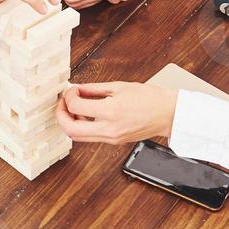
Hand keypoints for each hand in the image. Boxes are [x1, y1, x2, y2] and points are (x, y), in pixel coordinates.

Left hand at [56, 81, 177, 144]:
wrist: (168, 114)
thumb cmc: (149, 98)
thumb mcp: (119, 86)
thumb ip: (94, 89)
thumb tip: (76, 88)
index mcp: (111, 111)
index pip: (75, 107)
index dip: (68, 97)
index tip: (72, 91)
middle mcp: (109, 128)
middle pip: (70, 130)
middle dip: (61, 115)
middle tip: (63, 103)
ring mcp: (111, 138)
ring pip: (78, 137)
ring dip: (70, 122)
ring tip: (75, 108)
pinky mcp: (114, 141)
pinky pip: (90, 137)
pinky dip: (83, 126)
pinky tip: (87, 115)